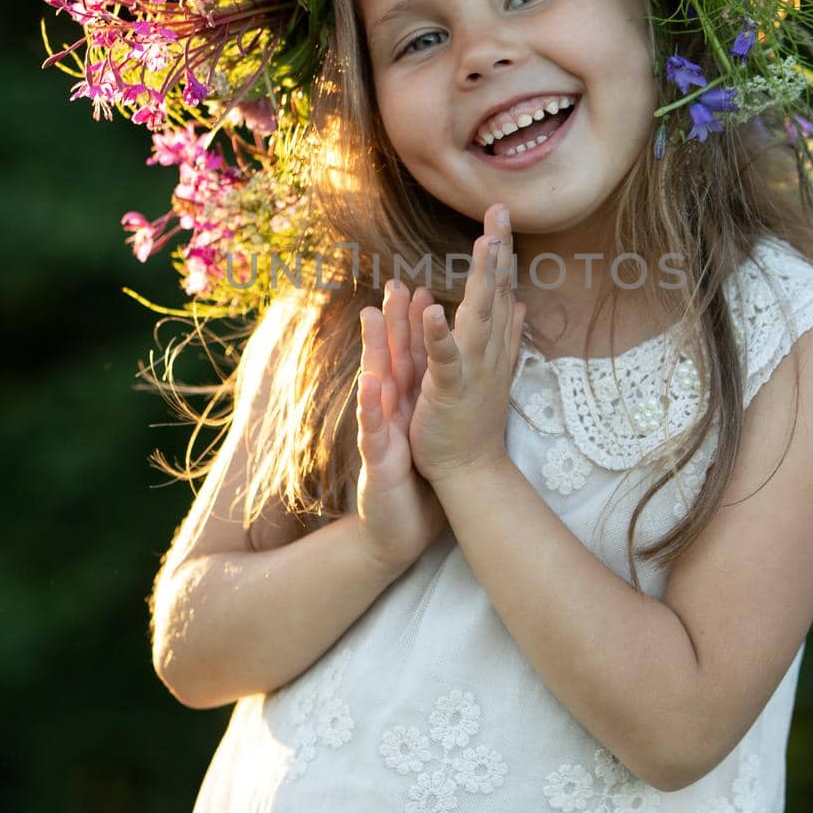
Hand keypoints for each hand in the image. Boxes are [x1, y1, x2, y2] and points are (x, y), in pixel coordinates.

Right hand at [356, 278, 449, 573]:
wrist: (402, 526)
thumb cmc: (414, 476)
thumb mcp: (424, 432)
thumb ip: (428, 402)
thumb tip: (442, 374)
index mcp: (407, 404)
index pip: (409, 359)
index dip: (412, 324)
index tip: (417, 286)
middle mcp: (390, 412)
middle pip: (389, 361)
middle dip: (389, 323)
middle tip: (390, 286)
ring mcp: (381, 432)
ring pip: (375, 385)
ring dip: (372, 352)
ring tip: (372, 317)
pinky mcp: (377, 458)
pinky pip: (372, 429)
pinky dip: (370, 407)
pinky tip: (369, 385)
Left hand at [409, 203, 526, 489]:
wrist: (470, 469)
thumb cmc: (475, 420)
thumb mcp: (493, 370)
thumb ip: (505, 335)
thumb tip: (518, 303)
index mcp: (492, 343)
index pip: (500, 289)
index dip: (501, 252)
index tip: (501, 215)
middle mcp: (488, 350)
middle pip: (495, 293)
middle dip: (498, 251)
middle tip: (500, 210)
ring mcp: (472, 368)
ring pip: (479, 316)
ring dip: (482, 280)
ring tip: (484, 243)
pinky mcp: (450, 388)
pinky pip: (445, 357)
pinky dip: (440, 333)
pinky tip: (433, 309)